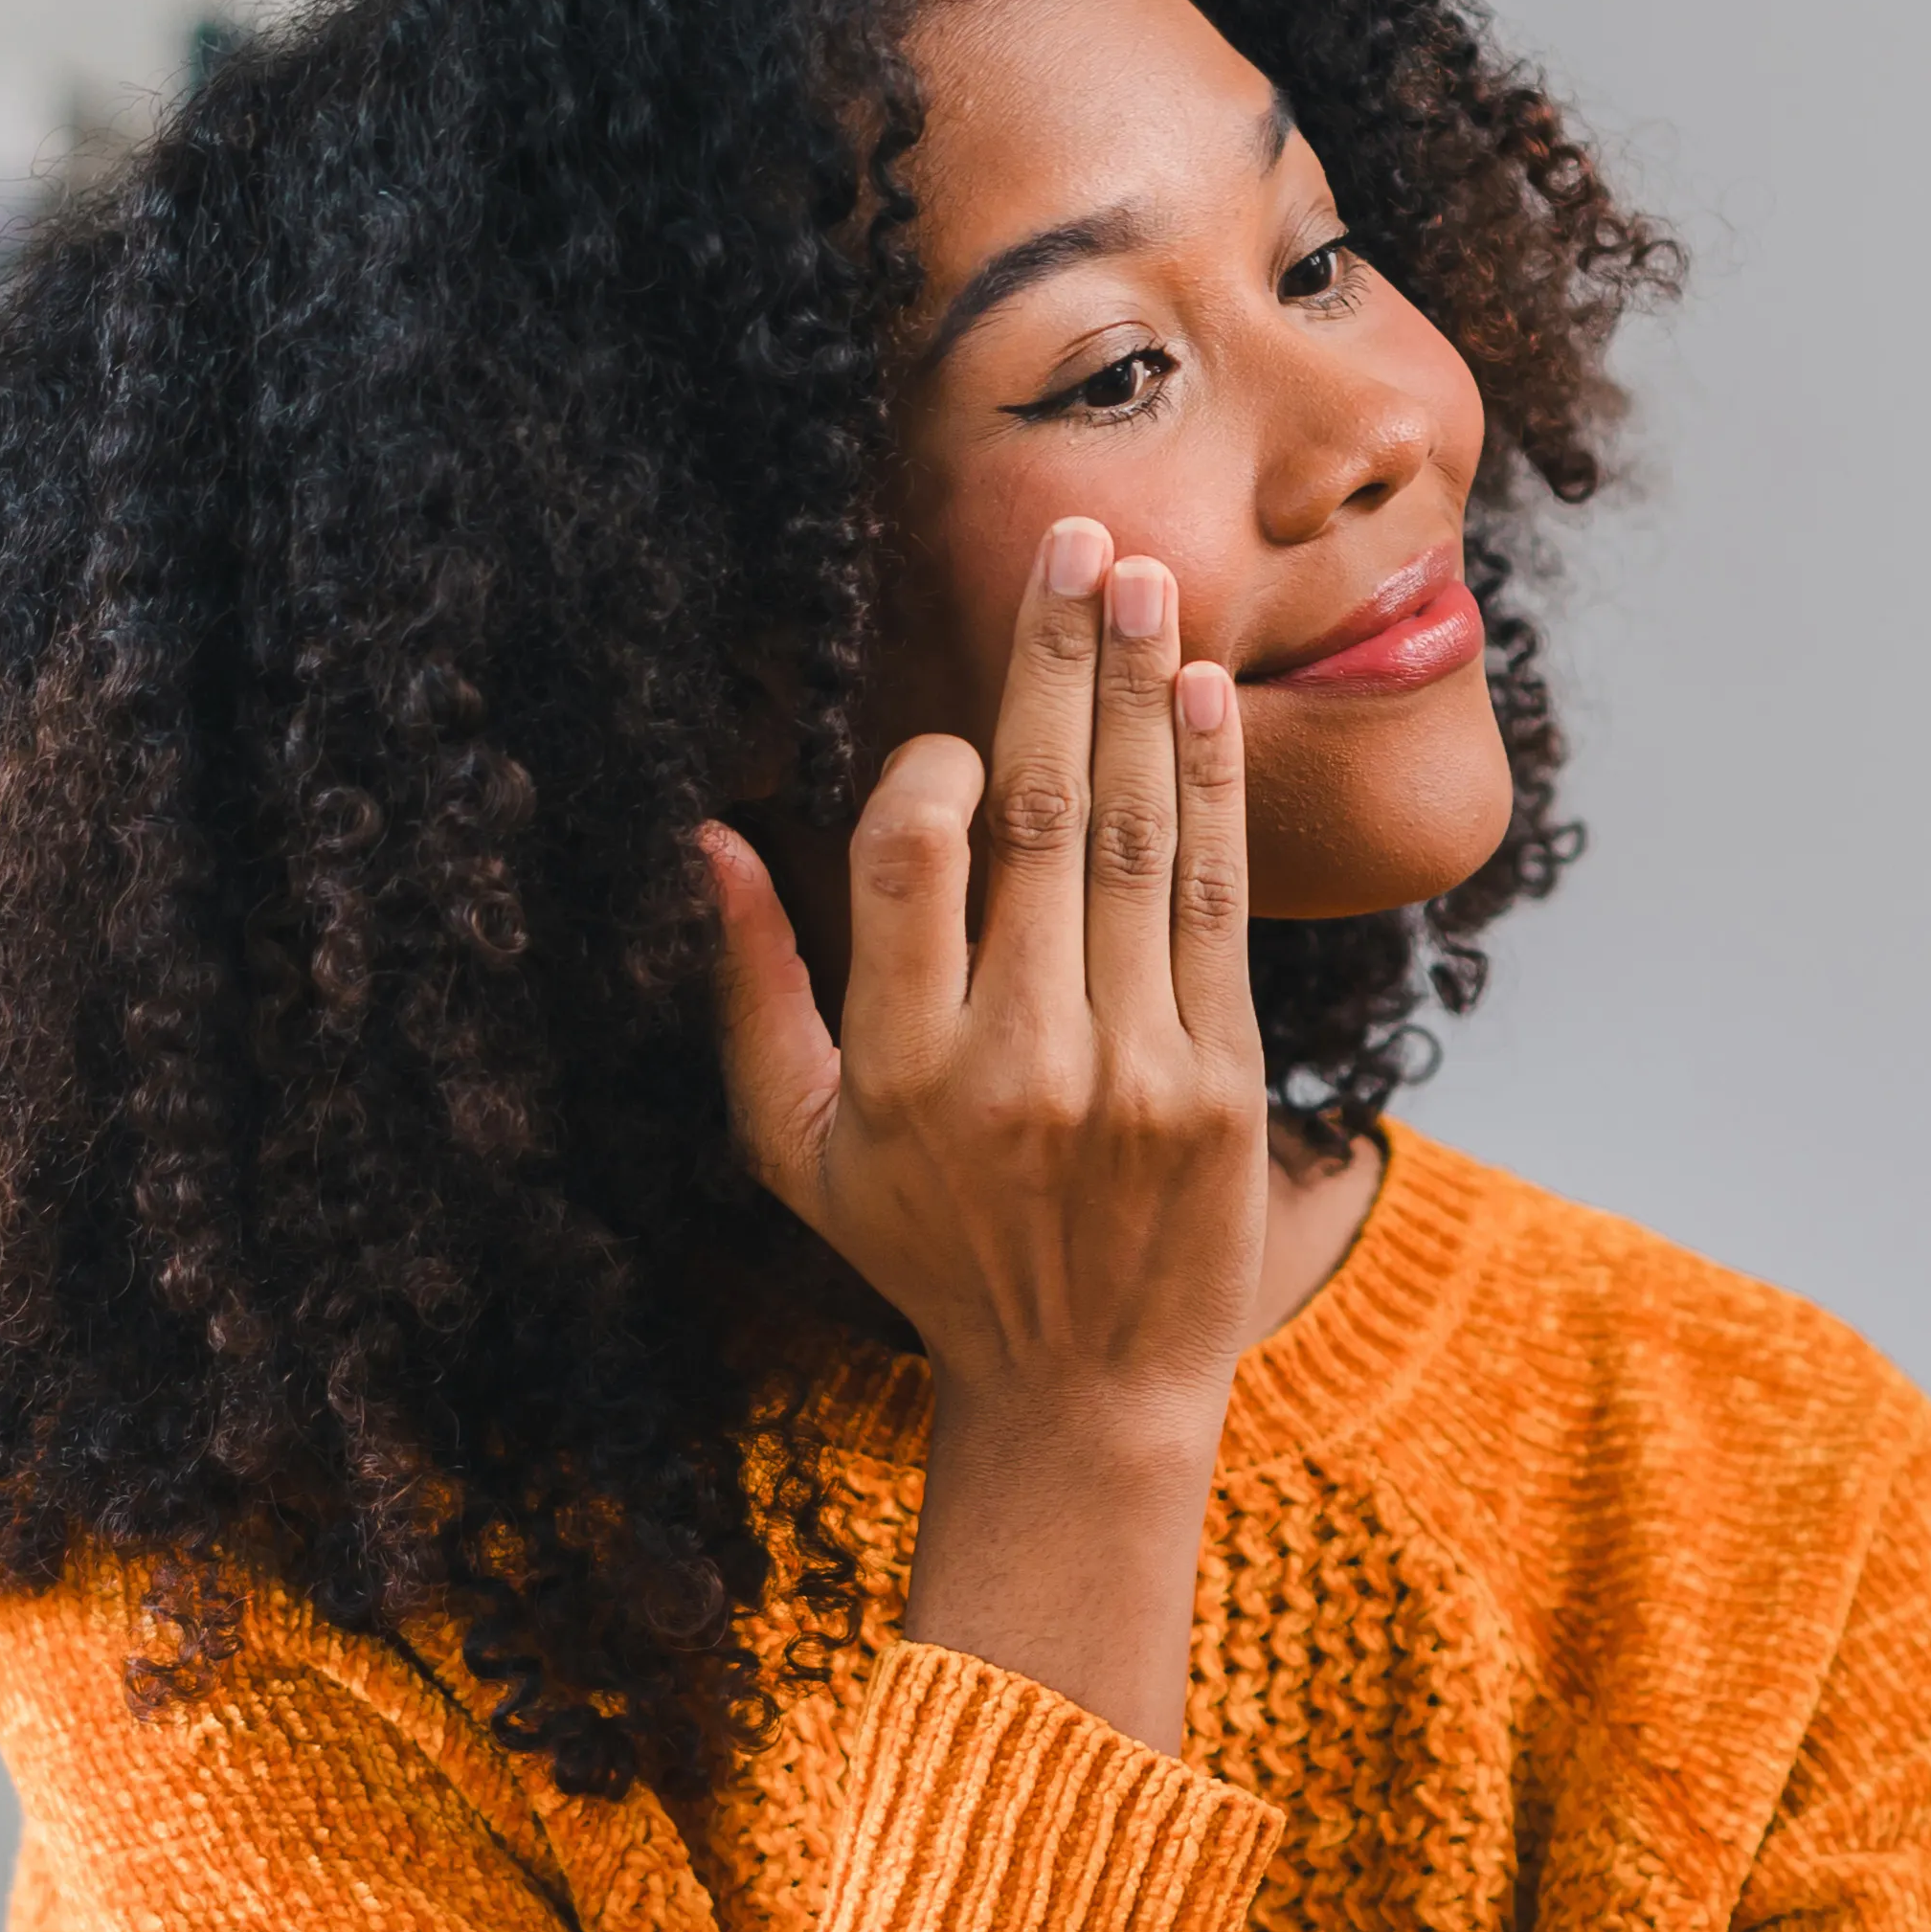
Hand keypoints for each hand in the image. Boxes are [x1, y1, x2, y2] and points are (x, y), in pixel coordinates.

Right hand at [697, 517, 1266, 1749]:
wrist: (1088, 1393)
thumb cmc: (923, 1256)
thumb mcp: (799, 1147)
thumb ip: (753, 991)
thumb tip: (709, 836)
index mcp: (900, 1071)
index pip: (911, 859)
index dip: (927, 764)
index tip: (942, 731)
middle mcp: (1019, 1063)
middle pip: (1034, 818)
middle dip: (1055, 666)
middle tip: (1076, 538)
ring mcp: (1133, 1072)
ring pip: (1134, 843)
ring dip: (1141, 698)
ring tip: (1142, 579)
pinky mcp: (1222, 1084)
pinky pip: (1213, 907)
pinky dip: (1212, 792)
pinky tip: (1202, 698)